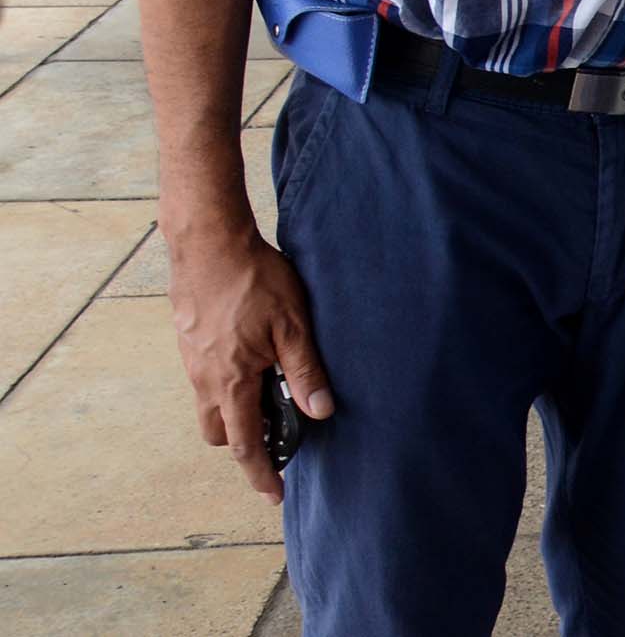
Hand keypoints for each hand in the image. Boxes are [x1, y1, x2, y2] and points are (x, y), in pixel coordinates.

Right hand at [166, 227, 332, 500]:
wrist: (209, 244)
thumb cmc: (255, 281)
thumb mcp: (293, 326)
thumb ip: (306, 372)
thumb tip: (321, 412)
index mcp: (230, 383)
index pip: (245, 445)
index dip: (260, 474)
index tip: (274, 495)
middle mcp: (204, 379)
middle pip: (221, 432)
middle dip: (246, 442)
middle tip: (279, 436)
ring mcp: (192, 362)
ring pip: (211, 405)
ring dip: (236, 410)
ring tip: (271, 393)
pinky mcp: (189, 342)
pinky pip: (205, 379)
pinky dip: (228, 384)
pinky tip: (254, 360)